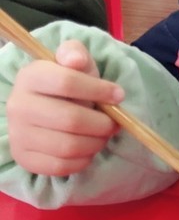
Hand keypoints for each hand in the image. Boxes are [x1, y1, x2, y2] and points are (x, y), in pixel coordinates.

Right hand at [6, 40, 123, 175]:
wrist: (45, 107)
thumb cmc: (67, 84)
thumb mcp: (73, 62)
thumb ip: (75, 53)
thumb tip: (76, 60)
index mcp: (30, 76)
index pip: (68, 82)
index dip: (99, 90)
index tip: (119, 95)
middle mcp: (18, 106)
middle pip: (71, 119)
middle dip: (102, 124)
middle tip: (114, 124)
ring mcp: (18, 134)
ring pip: (69, 146)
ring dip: (96, 143)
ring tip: (103, 135)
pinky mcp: (24, 158)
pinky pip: (61, 166)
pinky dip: (83, 160)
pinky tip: (88, 148)